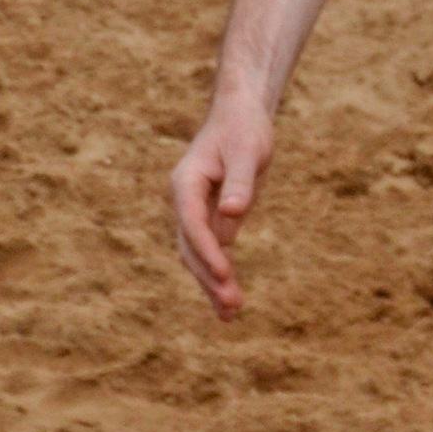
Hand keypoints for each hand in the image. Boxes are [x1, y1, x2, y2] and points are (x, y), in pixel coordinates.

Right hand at [170, 94, 273, 317]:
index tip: (225, 274)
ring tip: (232, 314)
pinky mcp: (211, 220)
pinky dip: (218, 278)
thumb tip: (233, 214)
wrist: (241, 116)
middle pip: (190, 246)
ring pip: (196, 256)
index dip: (207, 250)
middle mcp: (184, 201)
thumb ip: (240, 182)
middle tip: (233, 304)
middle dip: (209, 276)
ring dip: (211, 284)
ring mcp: (196, 213)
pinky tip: (229, 307)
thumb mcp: (247, 150)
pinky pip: (210, 254)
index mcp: (186, 182)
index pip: (192, 223)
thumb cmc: (244, 129)